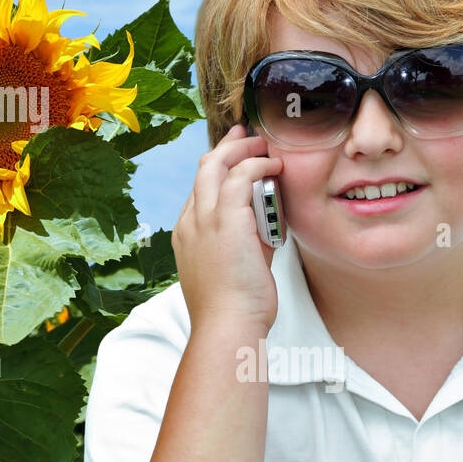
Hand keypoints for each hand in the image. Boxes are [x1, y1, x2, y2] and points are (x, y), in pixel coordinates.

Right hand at [172, 123, 284, 330]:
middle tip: (247, 135)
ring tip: (265, 147)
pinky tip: (274, 167)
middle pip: (204, 167)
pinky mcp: (225, 220)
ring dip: (243, 150)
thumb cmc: (234, 309)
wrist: (227, 326)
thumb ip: (245, 241)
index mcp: (188, 233)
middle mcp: (190, 221)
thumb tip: (264, 226)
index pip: (200, 188)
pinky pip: (240, 177)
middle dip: (227, 146)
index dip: (219, 167)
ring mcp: (204, 219)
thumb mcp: (235, 267)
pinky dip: (257, 166)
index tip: (236, 155)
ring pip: (217, 164)